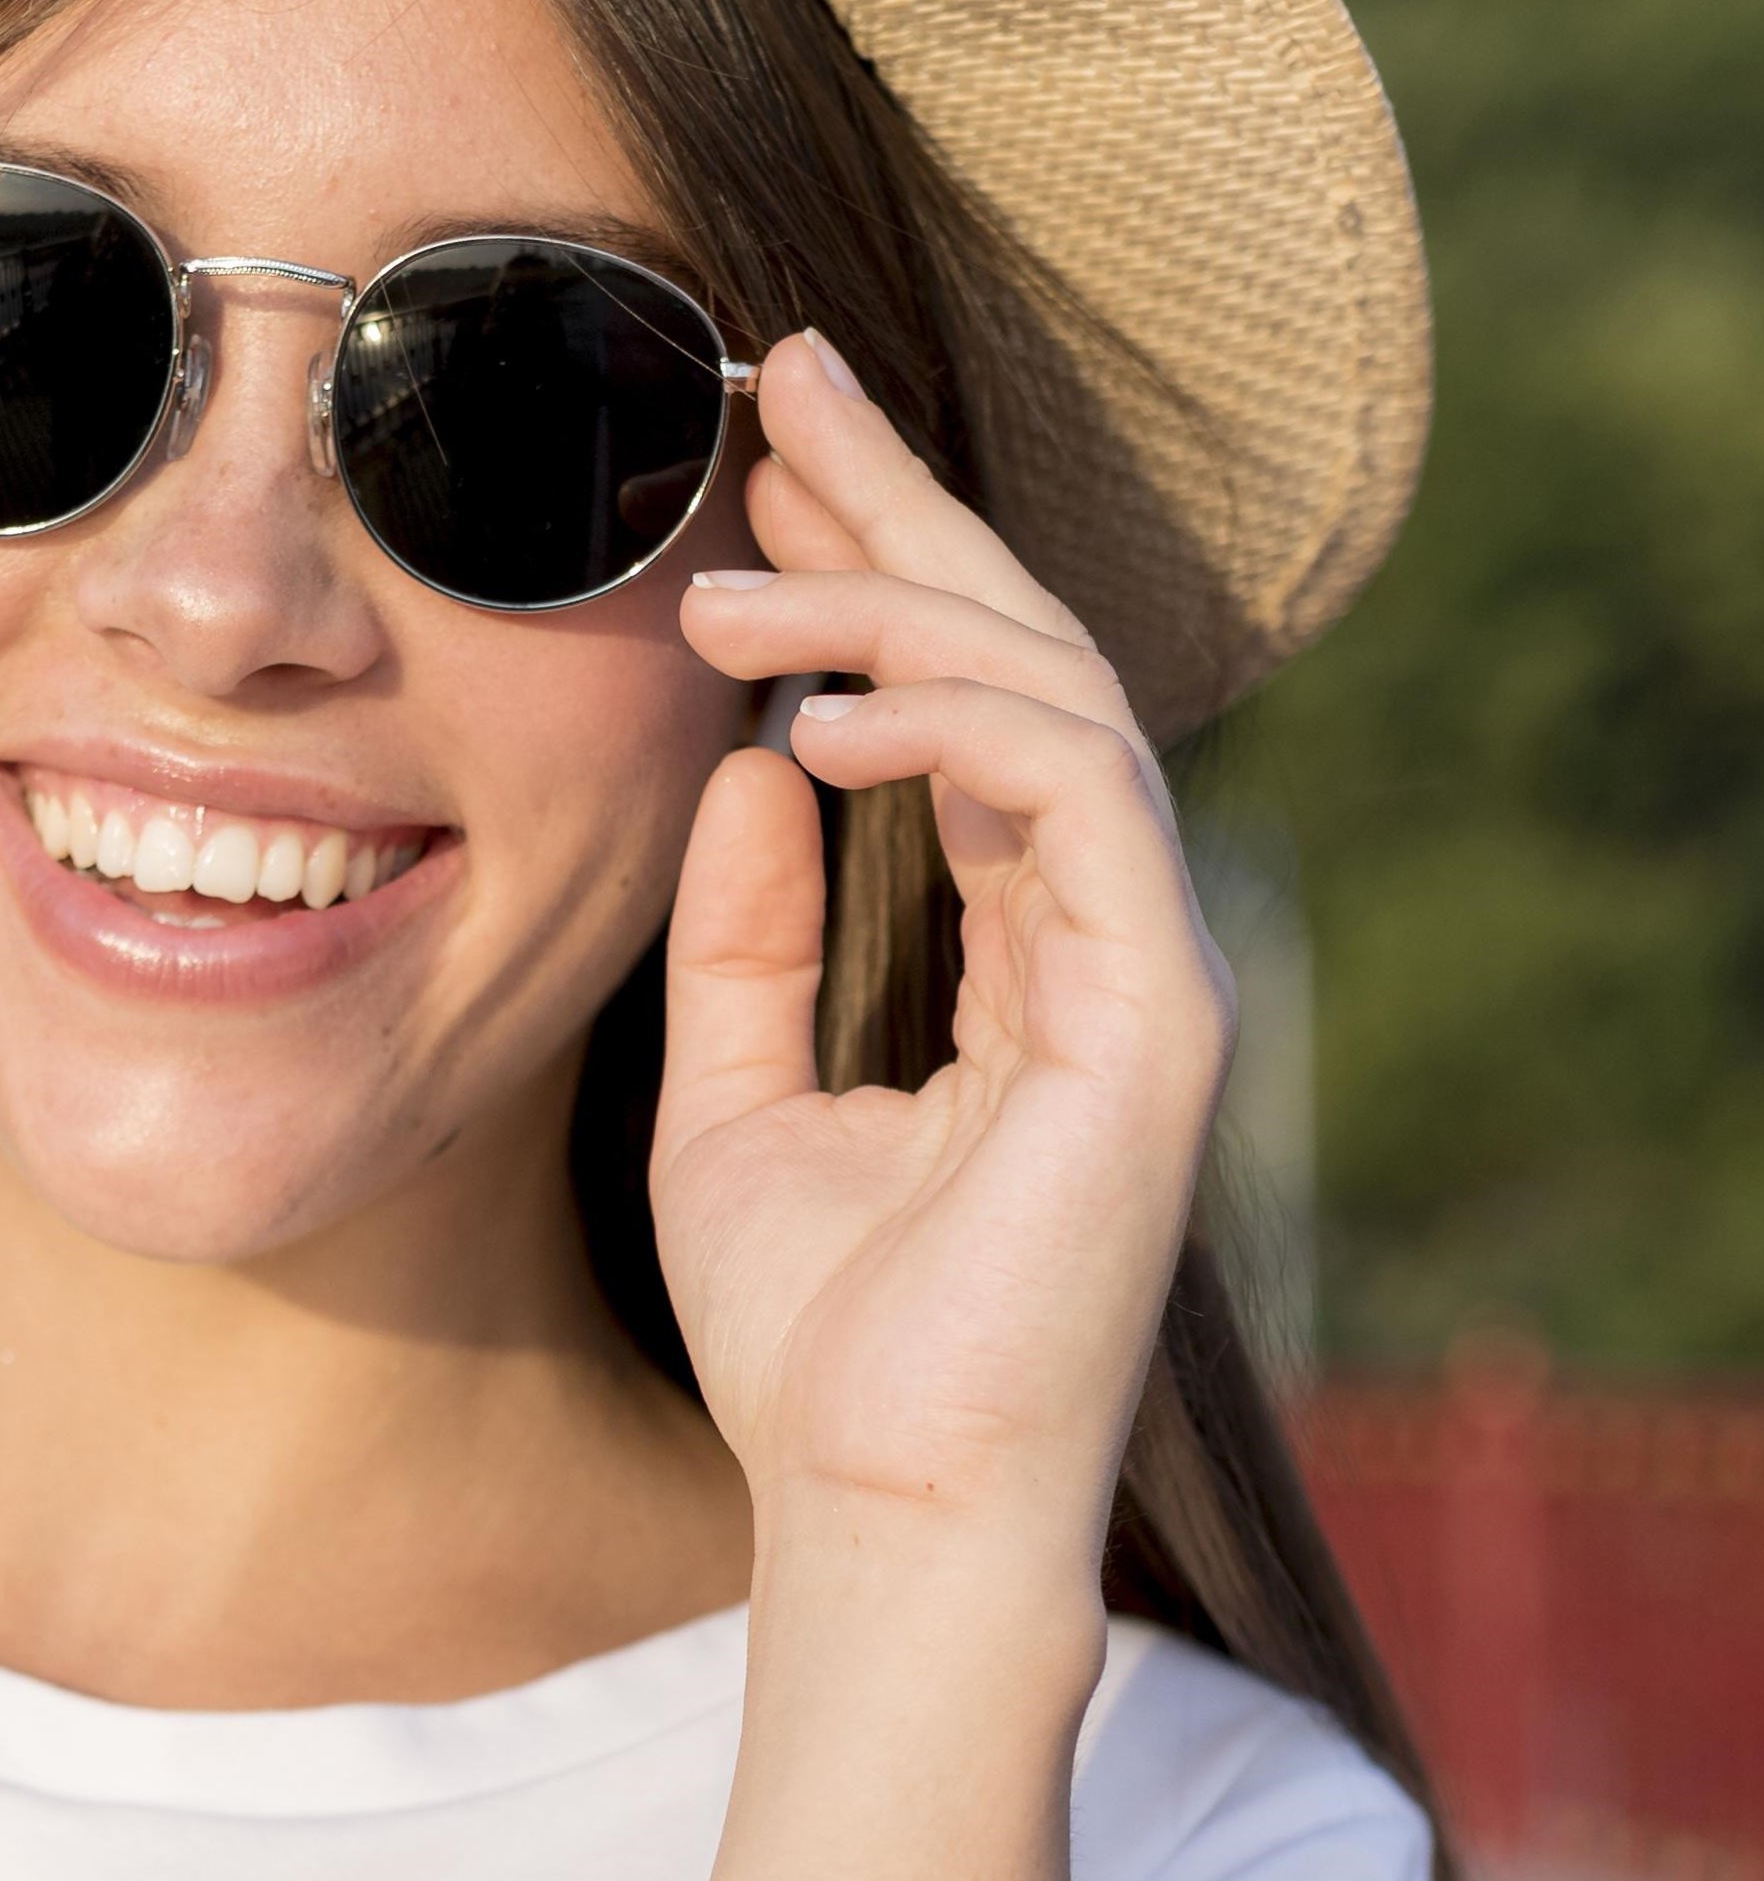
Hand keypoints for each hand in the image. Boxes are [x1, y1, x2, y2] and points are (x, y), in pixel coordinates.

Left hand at [657, 335, 1232, 1615]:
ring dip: (890, 604)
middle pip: (1020, 649)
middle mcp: (1096, 927)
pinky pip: (1074, 800)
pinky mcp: (1151, 1016)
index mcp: (1015, 937)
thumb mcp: (732, 1091)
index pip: (958, 694)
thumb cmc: (813, 1332)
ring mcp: (1139, 964)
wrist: (872, 1502)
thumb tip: (749, 765)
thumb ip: (745, 934)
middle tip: (785, 377)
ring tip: (729, 580)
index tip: (763, 453)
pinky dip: (954, 726)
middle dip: (903, 502)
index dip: (871, 559)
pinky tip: (821, 711)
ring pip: (1052, 694)